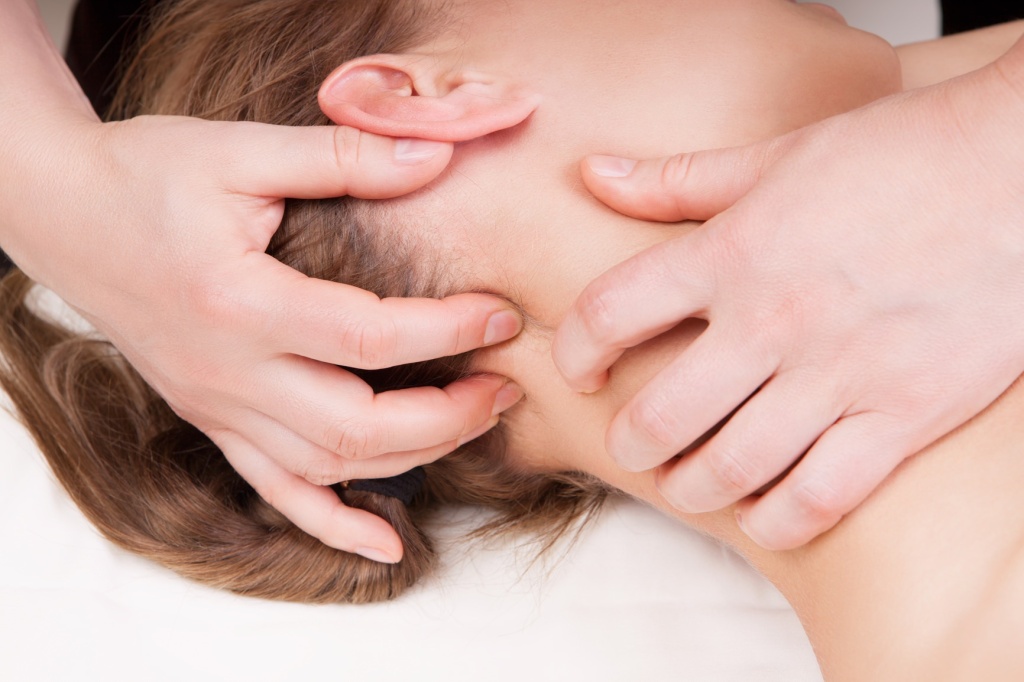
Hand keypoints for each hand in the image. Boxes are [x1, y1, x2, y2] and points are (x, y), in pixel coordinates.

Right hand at [6, 115, 522, 563]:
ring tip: (474, 420)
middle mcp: (227, 371)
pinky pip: (275, 491)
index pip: (367, 336)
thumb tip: (435, 155)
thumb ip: (343, 156)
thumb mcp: (243, 150)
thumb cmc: (149, 174)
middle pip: (355, 426)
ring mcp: (217, 406)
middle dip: (448, 416)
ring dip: (414, 456)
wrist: (66, 214)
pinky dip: (334, 524)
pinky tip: (387, 543)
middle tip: (505, 385)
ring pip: (326, 466)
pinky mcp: (212, 419)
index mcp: (238, 300)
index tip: (503, 315)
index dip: (448, 331)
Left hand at [553, 45, 1023, 548]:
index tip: (582, 369)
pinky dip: (779, 519)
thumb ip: (676, 178)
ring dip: (692, 489)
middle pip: (660, 414)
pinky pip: (822, 494)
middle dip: (631, 442)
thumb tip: (592, 174)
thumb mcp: (775, 156)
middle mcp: (775, 317)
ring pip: (732, 467)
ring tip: (688, 483)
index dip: (575, 351)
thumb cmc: (899, 154)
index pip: (610, 313)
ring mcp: (842, 371)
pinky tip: (763, 514)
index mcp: (733, 250)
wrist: (1023, 166)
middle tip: (634, 443)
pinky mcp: (907, 411)